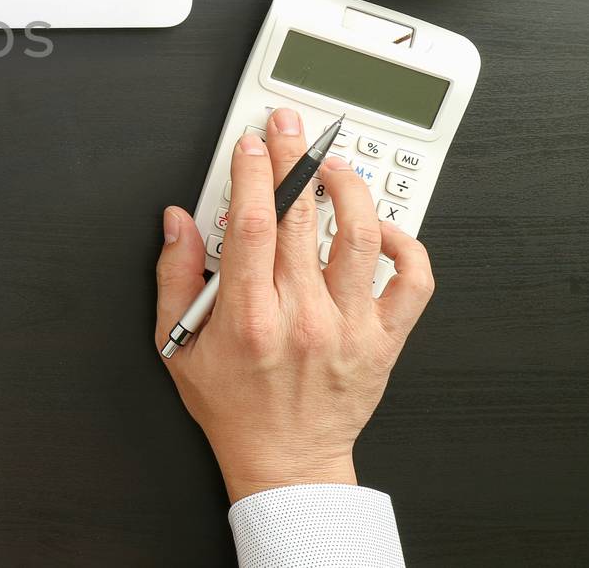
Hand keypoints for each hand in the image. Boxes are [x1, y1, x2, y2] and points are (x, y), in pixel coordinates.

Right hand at [155, 107, 435, 501]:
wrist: (286, 462)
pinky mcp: (385, 339)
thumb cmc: (234, 406)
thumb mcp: (178, 344)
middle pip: (304, 218)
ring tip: (333, 165)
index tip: (250, 143)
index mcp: (249, 318)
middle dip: (294, 158)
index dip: (252, 173)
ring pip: (362, 238)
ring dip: (349, 189)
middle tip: (289, 126)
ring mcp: (351, 328)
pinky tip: (384, 227)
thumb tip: (179, 221)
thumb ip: (175, 276)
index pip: (253, 225)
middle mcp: (305, 318)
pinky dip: (405, 245)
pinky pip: (413, 281)